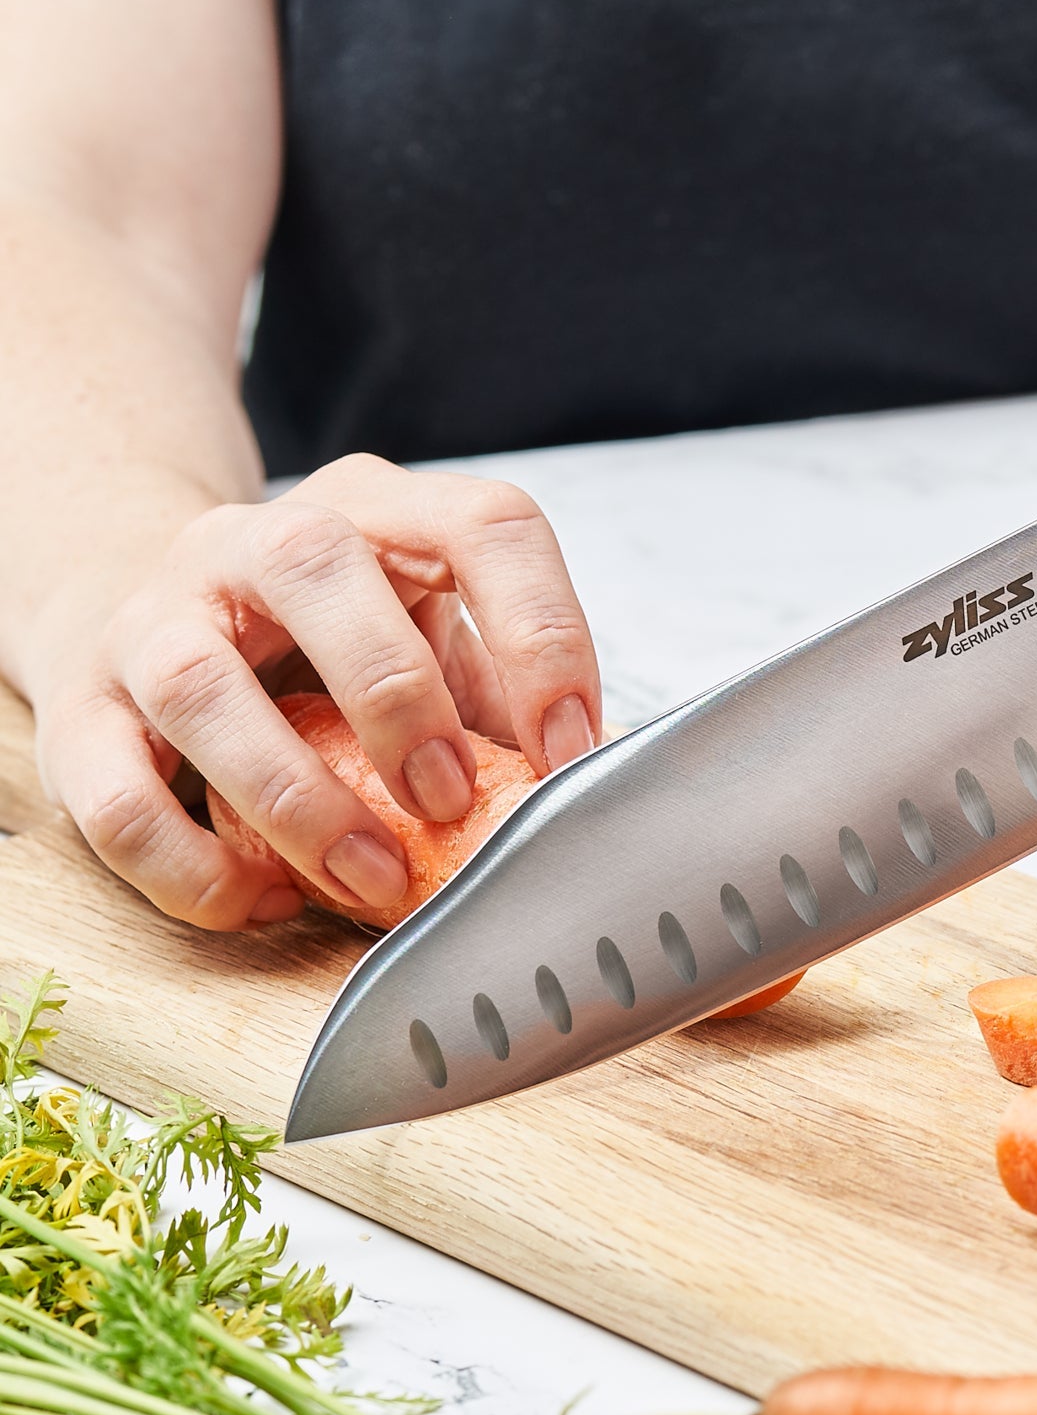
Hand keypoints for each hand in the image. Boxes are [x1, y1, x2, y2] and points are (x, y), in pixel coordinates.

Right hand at [31, 452, 600, 928]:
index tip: (567, 749)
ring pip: (200, 683)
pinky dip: (194, 867)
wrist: (154, 624)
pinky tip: (263, 900)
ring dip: (298, 797)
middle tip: (450, 801)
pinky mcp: (81, 708)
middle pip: (316, 565)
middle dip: (399, 698)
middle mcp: (256, 540)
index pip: (484, 524)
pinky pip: (116, 793)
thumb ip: (496, 701)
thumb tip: (577, 794)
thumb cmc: (330, 652)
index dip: (542, 635)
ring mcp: (155, 616)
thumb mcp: (431, 644)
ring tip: (371, 876)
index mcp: (381, 515)